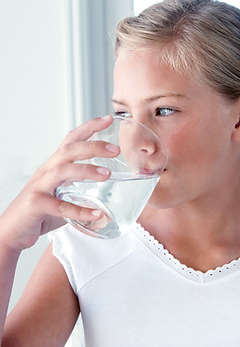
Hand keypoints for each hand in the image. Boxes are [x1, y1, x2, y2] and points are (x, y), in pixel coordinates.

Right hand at [0, 115, 119, 252]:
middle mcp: (45, 172)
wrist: (11, 232)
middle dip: (92, 146)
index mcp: (53, 166)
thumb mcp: (61, 196)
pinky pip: (60, 206)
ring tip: (107, 174)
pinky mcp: (36, 205)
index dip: (89, 127)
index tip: (108, 119)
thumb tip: (105, 202)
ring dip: (86, 170)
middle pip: (68, 150)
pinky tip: (97, 214)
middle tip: (115, 149)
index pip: (71, 140)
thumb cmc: (38, 213)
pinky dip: (80, 210)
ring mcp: (39, 187)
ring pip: (63, 171)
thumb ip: (80, 194)